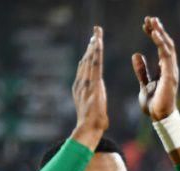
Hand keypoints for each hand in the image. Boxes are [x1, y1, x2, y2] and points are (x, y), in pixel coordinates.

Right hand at [71, 27, 107, 145]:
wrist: (88, 128)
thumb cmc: (93, 124)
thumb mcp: (94, 109)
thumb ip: (95, 102)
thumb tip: (97, 103)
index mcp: (81, 87)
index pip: (85, 67)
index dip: (89, 55)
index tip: (93, 45)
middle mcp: (82, 82)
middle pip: (87, 59)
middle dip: (92, 45)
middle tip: (96, 32)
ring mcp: (86, 82)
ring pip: (90, 59)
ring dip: (94, 45)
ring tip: (98, 33)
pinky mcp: (92, 83)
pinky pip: (95, 64)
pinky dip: (96, 53)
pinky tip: (98, 43)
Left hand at [132, 16, 178, 120]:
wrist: (160, 118)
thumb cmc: (154, 104)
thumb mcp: (144, 84)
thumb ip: (142, 70)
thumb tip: (136, 55)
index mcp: (165, 70)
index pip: (162, 48)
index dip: (155, 35)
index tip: (146, 25)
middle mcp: (171, 69)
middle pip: (166, 44)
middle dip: (159, 30)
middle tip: (150, 18)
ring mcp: (172, 72)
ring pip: (167, 47)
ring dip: (160, 33)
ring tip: (152, 22)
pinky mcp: (169, 76)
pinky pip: (166, 56)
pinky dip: (161, 43)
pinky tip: (154, 34)